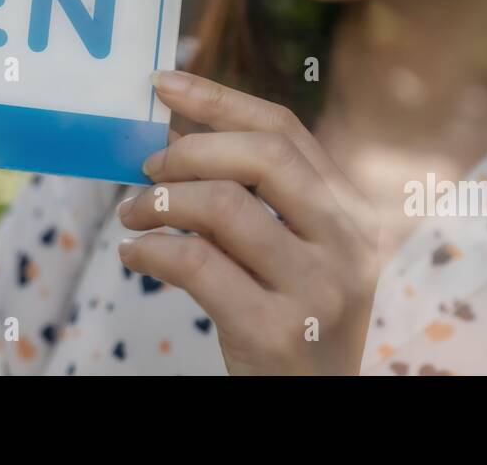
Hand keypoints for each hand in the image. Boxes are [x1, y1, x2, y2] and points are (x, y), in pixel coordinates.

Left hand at [117, 70, 380, 374]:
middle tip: (146, 167)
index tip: (163, 82)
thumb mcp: (294, 252)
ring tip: (133, 214)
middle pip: (262, 155)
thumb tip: (176, 130)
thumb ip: (254, 197)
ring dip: (160, 200)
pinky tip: (136, 254)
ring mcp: (317, 288)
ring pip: (224, 205)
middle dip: (189, 150)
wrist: (316, 405)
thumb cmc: (292, 320)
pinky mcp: (276, 331)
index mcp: (353, 211)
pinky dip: (151, 249)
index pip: (285, 130)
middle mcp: (349, 243)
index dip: (219, 98)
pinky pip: (196, 263)